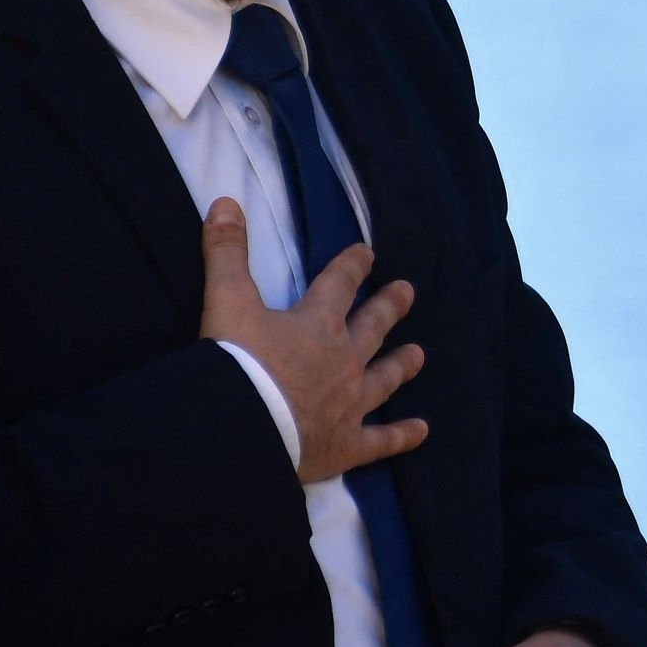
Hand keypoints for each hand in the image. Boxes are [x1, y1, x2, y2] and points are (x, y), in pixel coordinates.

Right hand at [197, 197, 428, 483]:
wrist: (241, 428)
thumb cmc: (236, 364)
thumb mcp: (226, 300)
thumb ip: (226, 252)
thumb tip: (224, 202)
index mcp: (317, 324)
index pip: (339, 284)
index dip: (352, 265)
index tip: (367, 252)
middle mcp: (343, 360)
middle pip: (372, 326)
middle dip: (389, 307)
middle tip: (407, 292)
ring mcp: (350, 403)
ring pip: (384, 378)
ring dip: (401, 365)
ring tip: (419, 355)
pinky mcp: (346, 444)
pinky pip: (381, 441)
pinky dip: (402, 437)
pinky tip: (422, 432)